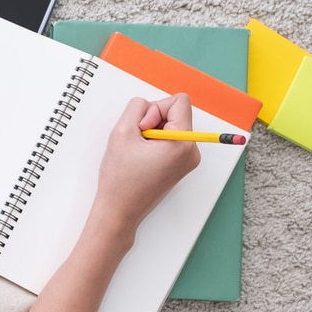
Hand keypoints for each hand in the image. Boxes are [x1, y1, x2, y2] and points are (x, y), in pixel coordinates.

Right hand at [94, 94, 201, 231]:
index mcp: (183, 143)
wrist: (120, 210)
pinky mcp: (180, 164)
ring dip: (151, 131)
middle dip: (152, 120)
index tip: (143, 127)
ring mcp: (187, 159)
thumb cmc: (120, 180)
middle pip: (176, 113)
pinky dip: (153, 141)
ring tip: (137, 151)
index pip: (179, 101)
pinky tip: (141, 156)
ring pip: (170, 125)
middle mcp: (191, 151)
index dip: (155, 108)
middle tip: (136, 141)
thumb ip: (136, 107)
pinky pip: (169, 138)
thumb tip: (148, 104)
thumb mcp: (121, 132)